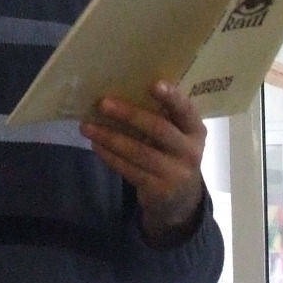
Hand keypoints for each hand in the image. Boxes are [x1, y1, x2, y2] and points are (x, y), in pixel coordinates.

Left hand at [84, 82, 207, 242]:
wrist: (181, 198)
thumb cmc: (173, 154)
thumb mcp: (179, 136)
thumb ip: (164, 118)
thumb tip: (123, 91)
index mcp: (196, 131)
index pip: (185, 110)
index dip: (171, 98)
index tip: (154, 84)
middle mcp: (190, 151)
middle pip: (158, 129)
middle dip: (129, 115)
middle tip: (103, 103)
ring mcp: (174, 173)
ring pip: (138, 152)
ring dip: (110, 138)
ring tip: (87, 126)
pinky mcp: (158, 190)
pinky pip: (129, 169)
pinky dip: (110, 156)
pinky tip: (97, 145)